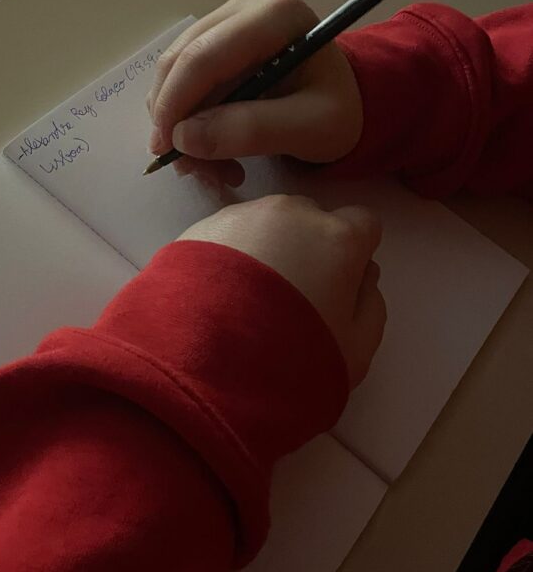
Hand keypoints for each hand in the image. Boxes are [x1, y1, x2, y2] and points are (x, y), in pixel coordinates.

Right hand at [148, 0, 362, 186]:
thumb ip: (251, 131)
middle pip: (181, 62)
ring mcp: (227, 18)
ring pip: (173, 72)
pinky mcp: (216, 36)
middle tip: (191, 170)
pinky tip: (211, 147)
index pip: (203, 57)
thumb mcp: (310, 129)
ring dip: (180, 124)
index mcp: (276, 16)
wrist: (346, 100)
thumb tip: (184, 138)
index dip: (175, 104)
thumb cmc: (338, 111)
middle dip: (174, 120)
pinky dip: (186, 118)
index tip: (166, 150)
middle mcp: (246, 5)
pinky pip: (180, 78)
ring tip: (212, 167)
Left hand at [177, 195, 385, 385]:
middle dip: (308, 247)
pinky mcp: (200, 226)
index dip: (354, 252)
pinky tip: (216, 294)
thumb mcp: (356, 349)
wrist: (204, 358)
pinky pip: (227, 234)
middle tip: (290, 294)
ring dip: (265, 248)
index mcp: (338, 237)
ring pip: (266, 224)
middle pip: (310, 220)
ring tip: (246, 298)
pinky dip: (227, 254)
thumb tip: (363, 276)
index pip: (363, 224)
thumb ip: (370, 303)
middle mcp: (291, 213)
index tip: (339, 281)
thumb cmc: (291, 356)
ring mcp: (242, 215)